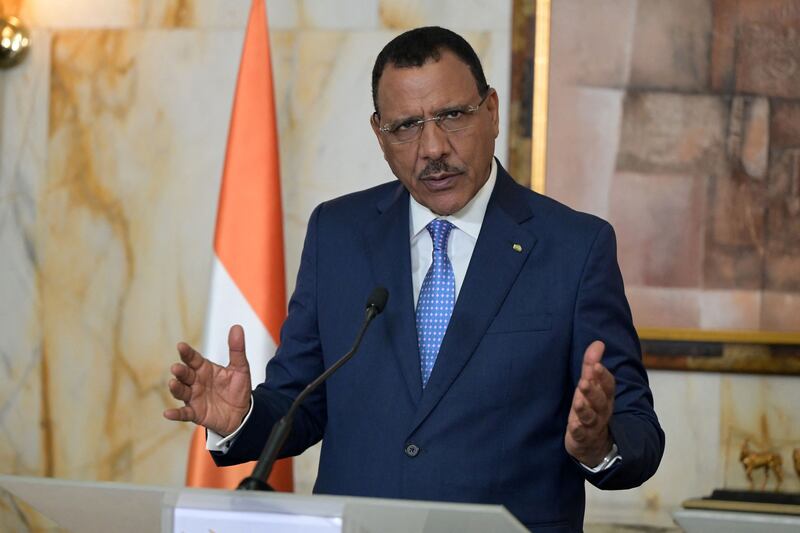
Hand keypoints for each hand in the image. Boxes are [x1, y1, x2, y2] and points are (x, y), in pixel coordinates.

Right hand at [163, 325, 252, 435]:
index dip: (187, 353)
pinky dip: (176, 414)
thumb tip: (236, 327)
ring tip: (172, 383)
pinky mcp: (195, 413)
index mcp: (204, 369)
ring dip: (176, 388)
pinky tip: (167, 413)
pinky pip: (183, 413)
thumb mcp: (240, 368)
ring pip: (181, 391)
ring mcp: (194, 397)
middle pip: (185, 374)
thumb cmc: (238, 388)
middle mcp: (196, 382)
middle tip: (177, 368)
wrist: (242, 412)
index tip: (181, 346)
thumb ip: (237, 349)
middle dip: (180, 371)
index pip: (193, 358)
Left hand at [564, 340, 614, 466]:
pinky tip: (573, 426)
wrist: (594, 444)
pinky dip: (578, 431)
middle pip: (600, 401)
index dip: (602, 375)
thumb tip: (598, 343)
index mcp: (605, 396)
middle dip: (593, 391)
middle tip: (584, 381)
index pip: (607, 385)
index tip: (595, 365)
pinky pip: (581, 435)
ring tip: (578, 401)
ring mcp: (592, 426)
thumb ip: (591, 365)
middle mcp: (601, 411)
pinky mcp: (582, 438)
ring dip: (585, 409)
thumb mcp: (590, 386)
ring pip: (591, 418)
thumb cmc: (591, 408)